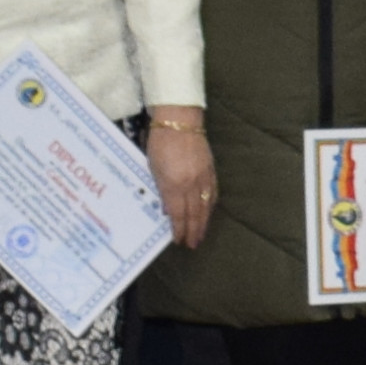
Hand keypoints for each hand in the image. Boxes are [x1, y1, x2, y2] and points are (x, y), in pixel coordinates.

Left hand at [145, 110, 218, 247]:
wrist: (179, 119)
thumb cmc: (160, 141)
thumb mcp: (152, 167)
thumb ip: (160, 189)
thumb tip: (167, 208)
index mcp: (174, 183)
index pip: (178, 214)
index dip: (179, 229)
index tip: (178, 240)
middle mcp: (191, 183)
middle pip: (194, 214)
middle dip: (193, 231)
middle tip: (192, 244)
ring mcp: (203, 176)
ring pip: (206, 206)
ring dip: (204, 222)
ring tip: (201, 234)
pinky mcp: (210, 169)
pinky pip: (212, 193)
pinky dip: (210, 206)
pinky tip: (208, 212)